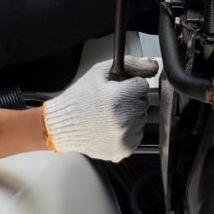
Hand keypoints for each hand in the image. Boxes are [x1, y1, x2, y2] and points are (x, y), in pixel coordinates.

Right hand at [41, 57, 159, 159]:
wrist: (62, 125)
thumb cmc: (78, 99)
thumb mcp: (99, 72)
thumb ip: (129, 64)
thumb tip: (152, 66)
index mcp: (118, 98)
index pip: (142, 85)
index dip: (130, 85)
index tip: (118, 90)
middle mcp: (123, 119)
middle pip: (143, 102)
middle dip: (131, 100)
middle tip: (111, 103)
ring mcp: (124, 137)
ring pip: (142, 119)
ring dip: (130, 116)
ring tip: (109, 116)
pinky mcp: (123, 150)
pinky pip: (137, 135)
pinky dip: (128, 132)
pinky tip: (111, 127)